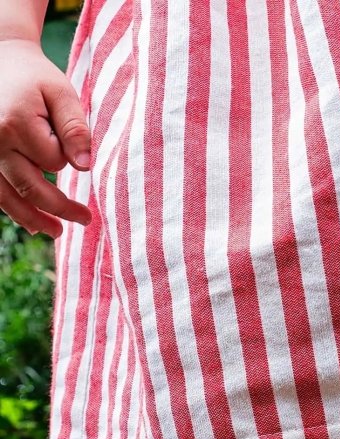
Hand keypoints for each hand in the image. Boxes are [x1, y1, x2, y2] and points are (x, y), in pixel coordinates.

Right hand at [0, 38, 91, 235]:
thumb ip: (74, 128)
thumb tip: (84, 166)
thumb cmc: (35, 78)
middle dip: (60, 207)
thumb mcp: (61, 93)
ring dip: (33, 218)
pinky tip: (31, 225)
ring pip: (9, 197)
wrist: (0, 60)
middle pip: (31, 188)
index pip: (52, 161)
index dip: (66, 158)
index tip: (68, 143)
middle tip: (86, 219)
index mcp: (15, 124)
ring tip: (56, 232)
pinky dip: (13, 209)